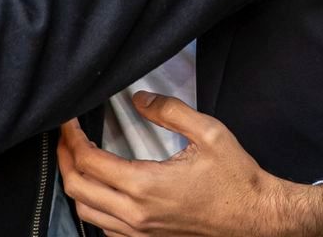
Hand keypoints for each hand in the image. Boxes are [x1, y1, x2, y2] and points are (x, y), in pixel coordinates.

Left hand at [57, 94, 322, 236]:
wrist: (258, 220)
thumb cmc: (237, 179)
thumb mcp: (209, 133)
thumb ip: (170, 111)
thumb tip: (138, 99)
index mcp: (145, 186)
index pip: (88, 161)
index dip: (71, 137)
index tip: (68, 119)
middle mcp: (136, 214)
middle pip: (77, 188)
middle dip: (64, 158)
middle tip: (66, 135)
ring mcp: (140, 233)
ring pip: (85, 213)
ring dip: (75, 184)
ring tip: (78, 158)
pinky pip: (104, 228)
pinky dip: (93, 206)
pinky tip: (102, 188)